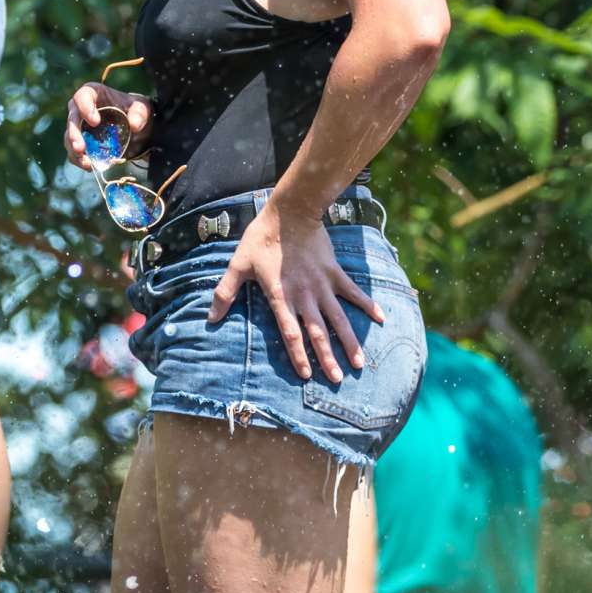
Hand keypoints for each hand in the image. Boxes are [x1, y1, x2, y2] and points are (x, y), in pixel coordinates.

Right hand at [65, 82, 153, 169]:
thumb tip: (134, 124)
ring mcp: (79, 126)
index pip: (83, 96)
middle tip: (81, 147)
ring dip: (74, 150)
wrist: (135, 129)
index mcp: (94, 94)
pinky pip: (74, 151)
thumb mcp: (142, 108)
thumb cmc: (136, 112)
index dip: (85, 107)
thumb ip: (139, 113)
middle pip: (72, 118)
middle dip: (74, 134)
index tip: (95, 122)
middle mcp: (82, 108)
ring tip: (86, 162)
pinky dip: (79, 160)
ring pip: (69, 136)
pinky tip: (89, 167)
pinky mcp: (81, 142)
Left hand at [207, 201, 384, 383]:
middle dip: (327, 358)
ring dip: (350, 341)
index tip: (306, 375)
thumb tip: (210, 319)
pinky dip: (368, 305)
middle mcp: (304, 295)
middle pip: (318, 332)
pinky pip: (354, 292)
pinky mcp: (335, 272)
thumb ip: (224, 293)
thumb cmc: (261, 239)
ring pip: (339, 318)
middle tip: (337, 380)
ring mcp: (323, 284)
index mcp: (281, 296)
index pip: (290, 333)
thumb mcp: (237, 265)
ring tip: (359, 363)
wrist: (290, 212)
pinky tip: (381, 319)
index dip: (298, 355)